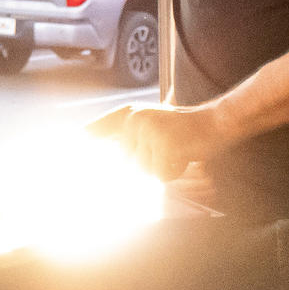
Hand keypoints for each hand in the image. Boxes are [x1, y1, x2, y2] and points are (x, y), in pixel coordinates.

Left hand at [86, 103, 234, 180]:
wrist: (216, 122)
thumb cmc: (185, 130)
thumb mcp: (153, 128)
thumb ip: (130, 142)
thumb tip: (112, 164)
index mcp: (129, 114)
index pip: (98, 130)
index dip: (85, 140)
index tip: (72, 148)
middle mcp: (135, 119)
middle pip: (126, 162)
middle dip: (145, 167)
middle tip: (166, 153)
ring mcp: (149, 131)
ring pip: (143, 171)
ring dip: (160, 170)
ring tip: (175, 153)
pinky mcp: (164, 144)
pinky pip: (161, 175)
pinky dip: (173, 172)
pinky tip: (183, 157)